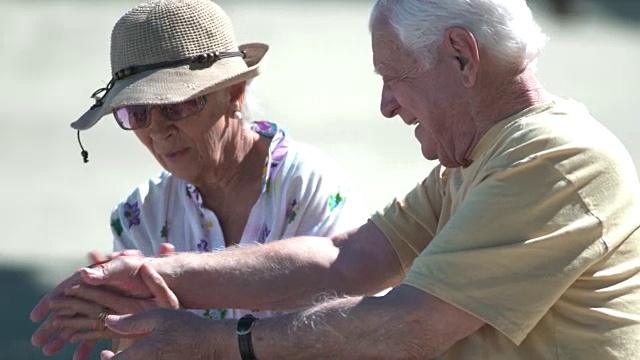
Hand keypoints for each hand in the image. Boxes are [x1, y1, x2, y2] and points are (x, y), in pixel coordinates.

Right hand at [30, 244, 175, 356]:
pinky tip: (76, 358)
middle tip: (38, 341)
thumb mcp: (129, 266)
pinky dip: (86, 344)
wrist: (175, 279)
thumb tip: (82, 275)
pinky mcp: (121, 317)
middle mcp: (102, 290)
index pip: (71, 287)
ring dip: (65, 337)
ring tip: (49, 351)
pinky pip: (98, 333)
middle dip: (54, 324)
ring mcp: (110, 305)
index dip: (54, 298)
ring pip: (82, 322)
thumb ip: (108, 269)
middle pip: (72, 307)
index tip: (39, 313)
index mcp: (101, 276)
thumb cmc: (153, 268)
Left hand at [98, 309, 231, 359]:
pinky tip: (148, 356)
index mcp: (141, 354)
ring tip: (127, 355)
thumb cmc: (187, 328)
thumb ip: (131, 321)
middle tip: (111, 356)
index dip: (106, 359)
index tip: (105, 352)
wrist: (213, 345)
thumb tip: (109, 321)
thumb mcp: (159, 316)